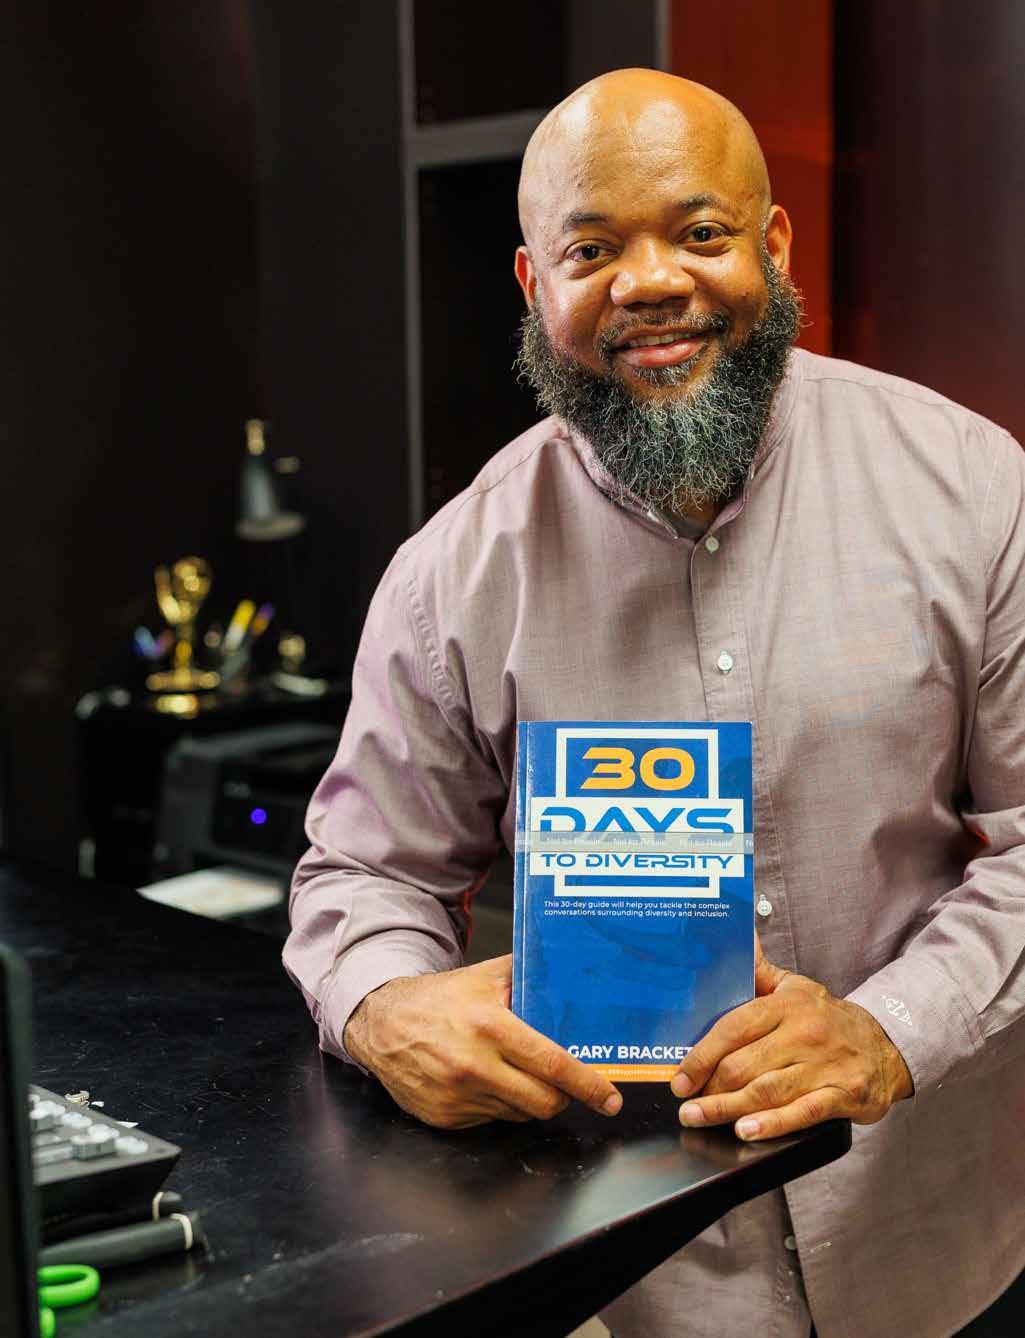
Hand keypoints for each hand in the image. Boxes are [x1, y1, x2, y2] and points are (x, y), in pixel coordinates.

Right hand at [343, 954, 623, 1128]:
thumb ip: (526, 977)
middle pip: (543, 1101)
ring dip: (529, 1099)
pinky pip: (491, 1120)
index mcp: (490, 1026)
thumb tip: (568, 977)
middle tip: (567, 1086)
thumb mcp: (483, 977)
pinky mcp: (445, 1117)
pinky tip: (488, 1081)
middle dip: (564, 1097)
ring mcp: (458, 1096)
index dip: (587, 1084)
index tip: (610, 1098)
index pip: (552, 1063)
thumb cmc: (438, 999)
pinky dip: (500, 1105)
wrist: (381, 1023)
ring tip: (516, 1073)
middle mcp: (474, 1065)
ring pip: (519, 1113)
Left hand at [670, 934, 913, 1140]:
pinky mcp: (844, 1094)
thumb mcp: (795, 988)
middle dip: (709, 1087)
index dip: (702, 1054)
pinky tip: (746, 1130)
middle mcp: (804, 1033)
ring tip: (699, 1118)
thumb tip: (738, 937)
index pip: (734, 1027)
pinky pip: (803, 1112)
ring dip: (727, 1108)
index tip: (680, 1077)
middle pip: (744, 1063)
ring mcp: (825, 1065)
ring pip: (767, 1090)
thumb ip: (759, 971)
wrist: (886, 1045)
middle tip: (686, 1105)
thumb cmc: (827, 1019)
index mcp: (787, 1004)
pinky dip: (772, 1124)